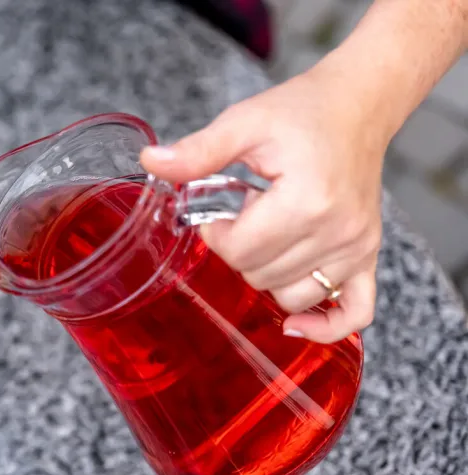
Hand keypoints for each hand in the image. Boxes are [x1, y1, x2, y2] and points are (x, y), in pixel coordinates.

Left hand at [141, 69, 383, 342]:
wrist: (357, 105)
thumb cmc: (302, 112)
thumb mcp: (244, 122)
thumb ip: (198, 151)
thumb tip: (151, 162)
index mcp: (307, 200)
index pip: (240, 251)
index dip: (217, 235)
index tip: (220, 212)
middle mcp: (338, 230)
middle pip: (260, 276)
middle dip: (240, 251)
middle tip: (247, 215)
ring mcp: (358, 247)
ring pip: (292, 297)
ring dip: (268, 275)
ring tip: (272, 234)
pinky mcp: (369, 255)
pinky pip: (354, 312)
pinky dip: (324, 324)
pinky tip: (295, 323)